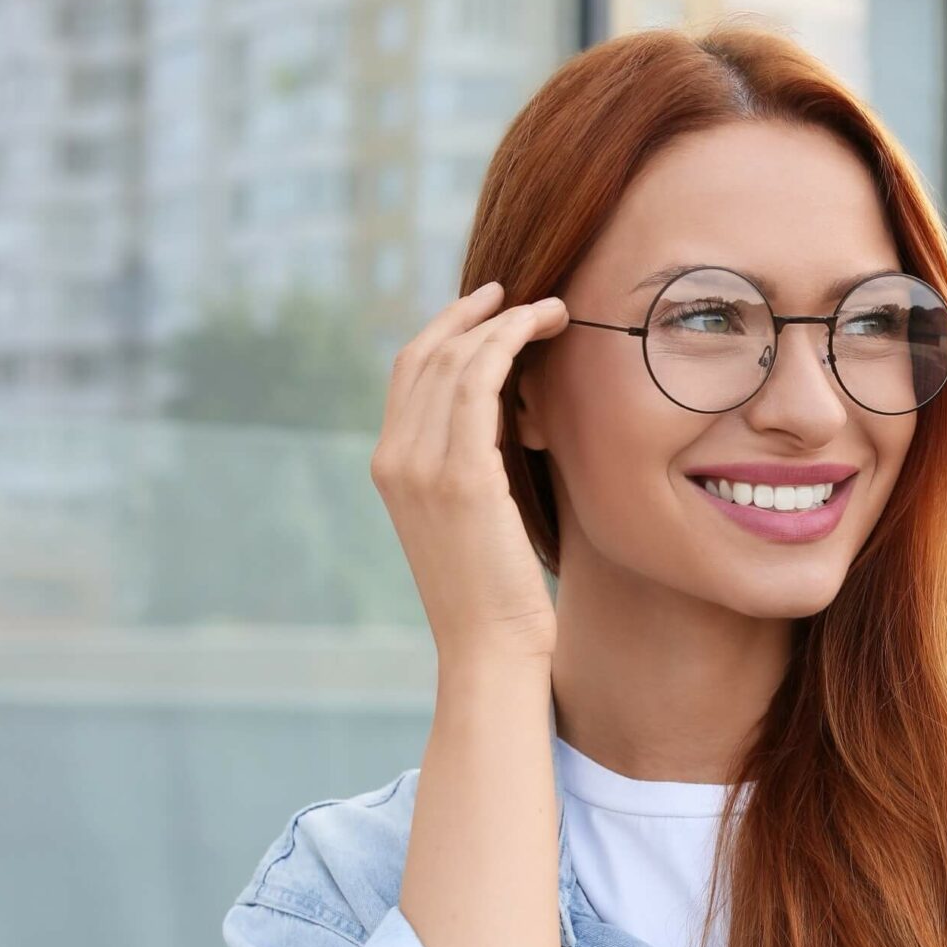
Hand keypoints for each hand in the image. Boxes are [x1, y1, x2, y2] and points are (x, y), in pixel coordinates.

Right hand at [370, 282, 568, 665]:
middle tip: (526, 294)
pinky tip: (544, 329)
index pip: (409, 373)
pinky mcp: (460, 475)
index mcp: (391, 467)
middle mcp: (394, 459)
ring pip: (455, 359)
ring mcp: (420, 466)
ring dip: (506, 322)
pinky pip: (479, 381)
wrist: (490, 651)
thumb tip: (513, 418)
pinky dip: (511, 341)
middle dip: (475, 314)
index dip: (448, 329)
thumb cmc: (498, 596)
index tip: (492, 307)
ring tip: (554, 309)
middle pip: (425, 354)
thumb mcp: (475, 518)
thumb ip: (475, 465)